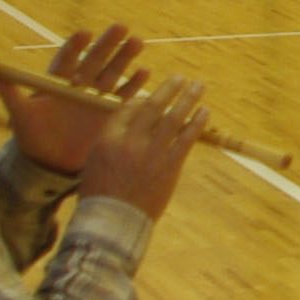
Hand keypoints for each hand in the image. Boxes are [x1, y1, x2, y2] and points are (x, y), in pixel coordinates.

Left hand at [0, 23, 143, 173]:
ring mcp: (96, 97)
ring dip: (124, 58)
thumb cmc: (32, 136)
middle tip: (120, 28)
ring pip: (112, 73)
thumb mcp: (19, 114)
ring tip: (136, 42)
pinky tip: (145, 72)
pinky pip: (124, 96)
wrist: (51, 162)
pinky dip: (134, 85)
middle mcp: (79, 84)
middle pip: (94, 60)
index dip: (76, 47)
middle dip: (107, 45)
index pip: (67, 58)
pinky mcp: (110, 112)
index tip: (84, 34)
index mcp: (58, 80)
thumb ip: (8, 91)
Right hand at [75, 76, 206, 222]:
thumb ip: (112, 139)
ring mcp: (152, 153)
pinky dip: (196, 123)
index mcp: (108, 138)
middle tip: (180, 78)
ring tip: (198, 86)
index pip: (128, 109)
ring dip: (188, 99)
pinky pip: (186, 138)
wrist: (114, 221)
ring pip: (173, 118)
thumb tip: (131, 123)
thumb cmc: (101, 194)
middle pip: (152, 107)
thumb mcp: (95, 161)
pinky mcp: (170, 166)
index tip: (154, 95)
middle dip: (168, 89)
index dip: (143, 99)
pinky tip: (204, 111)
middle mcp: (130, 141)